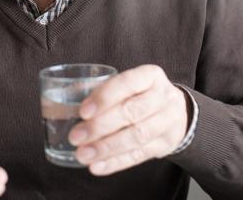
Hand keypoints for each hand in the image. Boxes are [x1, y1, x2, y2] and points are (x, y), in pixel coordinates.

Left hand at [68, 64, 189, 175]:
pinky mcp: (166, 144)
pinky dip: (116, 162)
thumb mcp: (128, 84)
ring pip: (136, 136)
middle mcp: (164, 97)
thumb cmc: (140, 94)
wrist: (175, 111)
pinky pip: (139, 155)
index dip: (104, 97)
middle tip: (76, 136)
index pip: (127, 83)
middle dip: (100, 126)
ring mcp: (168, 122)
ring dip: (106, 148)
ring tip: (82, 154)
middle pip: (132, 112)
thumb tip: (66, 98)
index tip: (82, 111)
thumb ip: (101, 90)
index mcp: (151, 76)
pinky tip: (97, 166)